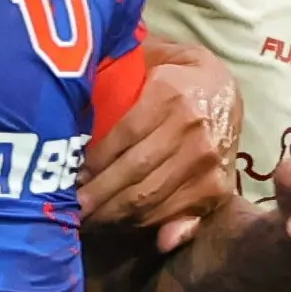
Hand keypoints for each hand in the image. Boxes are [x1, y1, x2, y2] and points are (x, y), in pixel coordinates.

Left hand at [83, 49, 237, 246]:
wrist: (225, 90)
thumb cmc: (173, 76)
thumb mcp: (146, 67)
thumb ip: (116, 86)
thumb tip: (91, 96)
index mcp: (170, 94)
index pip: (123, 136)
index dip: (93, 161)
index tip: (65, 175)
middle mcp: (192, 130)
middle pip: (134, 172)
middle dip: (95, 195)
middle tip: (67, 207)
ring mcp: (207, 162)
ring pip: (148, 199)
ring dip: (111, 214)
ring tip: (86, 218)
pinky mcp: (217, 188)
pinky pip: (170, 214)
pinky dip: (140, 224)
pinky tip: (117, 224)